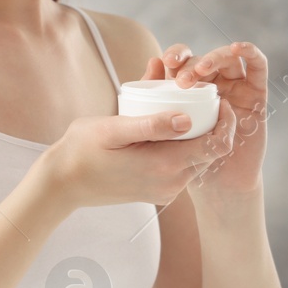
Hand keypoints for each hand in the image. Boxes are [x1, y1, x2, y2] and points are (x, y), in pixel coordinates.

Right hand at [37, 109, 236, 211]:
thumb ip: (151, 125)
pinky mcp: (159, 191)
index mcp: (166, 165)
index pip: (217, 145)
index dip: (225, 121)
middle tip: (194, 96)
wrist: (62, 184)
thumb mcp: (113, 129)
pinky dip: (181, 146)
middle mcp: (172, 182)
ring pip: (197, 158)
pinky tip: (165, 128)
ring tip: (178, 107)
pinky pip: (182, 166)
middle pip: (211, 150)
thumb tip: (188, 119)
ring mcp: (166, 190)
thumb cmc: (81, 150)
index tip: (215, 98)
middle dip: (210, 123)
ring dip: (195, 134)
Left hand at [148, 40, 267, 200]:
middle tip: (183, 79)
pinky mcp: (257, 93)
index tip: (166, 62)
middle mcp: (214, 85)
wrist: (220, 184)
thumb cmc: (189, 158)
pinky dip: (250, 53)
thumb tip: (153, 62)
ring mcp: (237, 87)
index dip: (177, 54)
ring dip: (216, 57)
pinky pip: (258, 67)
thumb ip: (157, 100)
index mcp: (190, 89)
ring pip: (229, 59)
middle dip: (193, 63)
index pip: (183, 60)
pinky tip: (239, 48)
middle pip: (205, 59)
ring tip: (202, 70)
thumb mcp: (166, 131)